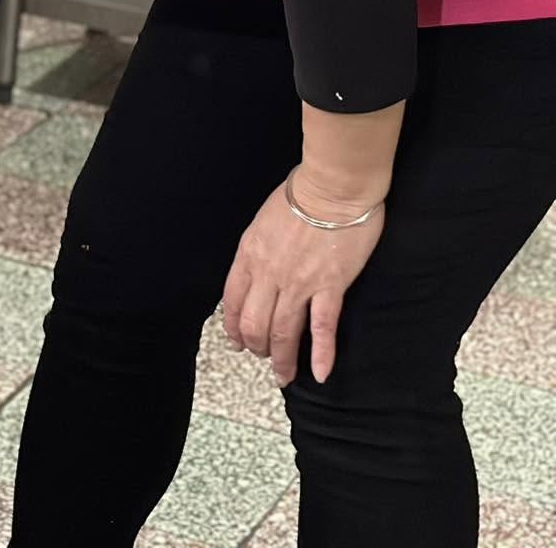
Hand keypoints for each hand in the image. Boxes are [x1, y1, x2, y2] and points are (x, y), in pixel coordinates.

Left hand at [222, 172, 384, 385]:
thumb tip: (258, 267)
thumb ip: (258, 249)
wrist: (332, 187)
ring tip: (285, 377)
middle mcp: (268, 273)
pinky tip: (320, 373)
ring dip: (283, 360)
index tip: (236, 342)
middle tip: (264, 361)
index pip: (232, 300)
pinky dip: (321, 354)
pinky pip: (322, 328)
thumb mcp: (263, 222)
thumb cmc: (300, 195)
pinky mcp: (330, 286)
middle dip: (256, 347)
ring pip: (283, 331)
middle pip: (254, 322)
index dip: (233, 326)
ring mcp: (298, 282)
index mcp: (249, 254)